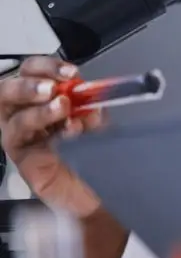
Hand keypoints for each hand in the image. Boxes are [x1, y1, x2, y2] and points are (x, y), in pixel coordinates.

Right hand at [0, 56, 106, 216]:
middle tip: (53, 88)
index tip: (70, 71)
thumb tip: (91, 93)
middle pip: (8, 90)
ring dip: (37, 109)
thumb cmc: (91, 154)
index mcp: (40, 100)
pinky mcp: (22, 159)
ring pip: (13, 116)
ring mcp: (20, 138)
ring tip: (61, 107)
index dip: (47, 67)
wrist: (96, 191)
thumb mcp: (96, 123)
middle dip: (30, 84)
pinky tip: (66, 131)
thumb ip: (91, 106)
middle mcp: (24, 115)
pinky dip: (45, 132)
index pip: (32, 72)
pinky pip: (22, 141)